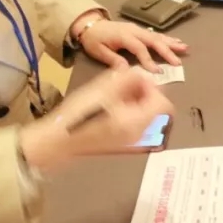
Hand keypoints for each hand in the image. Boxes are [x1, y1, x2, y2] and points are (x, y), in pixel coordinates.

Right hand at [21, 68, 173, 168]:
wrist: (58, 142)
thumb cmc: (80, 113)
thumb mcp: (104, 88)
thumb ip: (129, 78)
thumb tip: (142, 75)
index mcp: (138, 124)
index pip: (163, 104)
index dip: (153, 88)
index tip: (135, 81)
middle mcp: (141, 137)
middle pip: (159, 113)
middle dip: (147, 96)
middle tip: (127, 87)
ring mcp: (133, 145)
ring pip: (150, 120)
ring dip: (141, 104)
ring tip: (119, 96)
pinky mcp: (124, 147)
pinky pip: (141, 128)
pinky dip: (135, 115)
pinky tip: (116, 109)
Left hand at [78, 17, 187, 72]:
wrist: (90, 25)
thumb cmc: (94, 40)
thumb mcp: (99, 52)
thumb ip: (114, 60)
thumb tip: (128, 70)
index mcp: (124, 36)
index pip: (140, 49)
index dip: (149, 60)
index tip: (158, 72)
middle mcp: (134, 31)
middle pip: (153, 41)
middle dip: (167, 51)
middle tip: (178, 62)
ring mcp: (138, 29)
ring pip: (157, 36)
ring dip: (171, 43)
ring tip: (184, 48)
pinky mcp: (140, 30)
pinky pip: (156, 34)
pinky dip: (167, 38)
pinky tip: (177, 41)